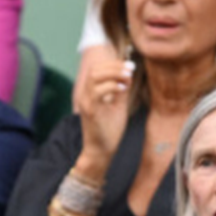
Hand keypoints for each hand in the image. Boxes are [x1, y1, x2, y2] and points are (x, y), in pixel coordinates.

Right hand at [72, 55, 133, 182]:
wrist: (100, 151)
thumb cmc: (108, 131)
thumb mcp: (118, 106)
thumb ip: (120, 91)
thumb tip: (127, 75)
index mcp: (90, 93)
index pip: (97, 69)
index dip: (113, 64)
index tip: (129, 66)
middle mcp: (85, 95)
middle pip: (95, 69)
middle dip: (114, 66)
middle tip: (130, 69)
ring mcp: (86, 102)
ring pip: (95, 77)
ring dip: (113, 73)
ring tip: (127, 77)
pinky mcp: (90, 110)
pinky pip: (98, 91)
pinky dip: (112, 86)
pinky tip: (122, 88)